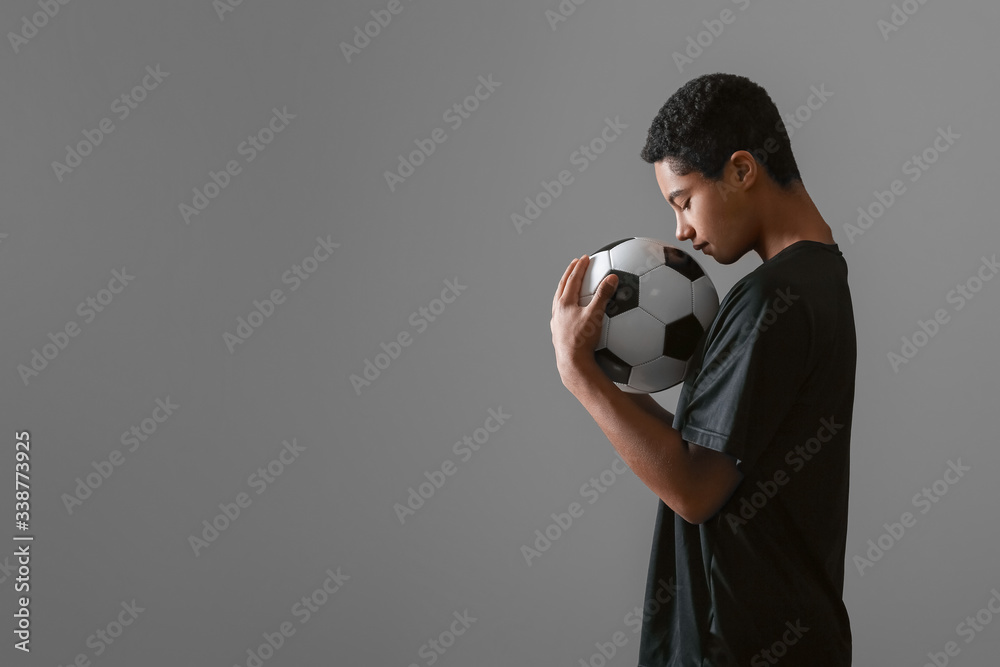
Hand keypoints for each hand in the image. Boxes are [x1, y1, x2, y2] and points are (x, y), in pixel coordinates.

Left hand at [550, 254, 618, 383]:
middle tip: (575, 264)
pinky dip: (567, 307)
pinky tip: (573, 313)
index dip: (579, 268)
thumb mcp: (596, 316)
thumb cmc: (584, 340)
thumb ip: (604, 295)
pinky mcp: (559, 335)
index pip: (572, 280)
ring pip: (558, 301)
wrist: (573, 363)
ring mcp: (557, 324)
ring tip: (570, 285)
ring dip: (565, 290)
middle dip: (569, 274)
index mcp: (564, 304)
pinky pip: (562, 315)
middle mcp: (558, 312)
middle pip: (562, 288)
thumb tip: (613, 277)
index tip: (585, 258)